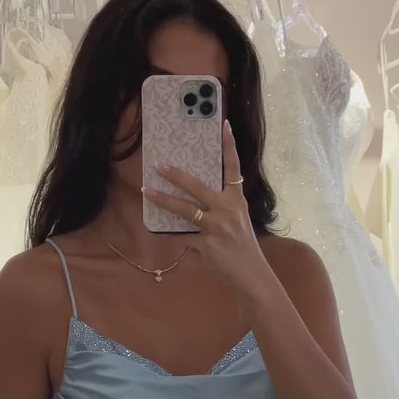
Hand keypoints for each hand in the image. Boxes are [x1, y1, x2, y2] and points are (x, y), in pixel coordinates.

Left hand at [143, 120, 269, 293]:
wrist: (251, 274)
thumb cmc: (243, 247)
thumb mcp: (239, 221)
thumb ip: (222, 208)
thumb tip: (198, 199)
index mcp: (237, 201)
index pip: (233, 168)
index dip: (229, 146)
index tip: (224, 125)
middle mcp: (227, 210)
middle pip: (198, 187)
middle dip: (176, 176)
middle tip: (159, 165)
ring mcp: (216, 227)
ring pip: (185, 210)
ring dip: (163, 200)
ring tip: (146, 192)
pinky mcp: (207, 245)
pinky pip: (182, 237)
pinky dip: (169, 235)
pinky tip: (155, 231)